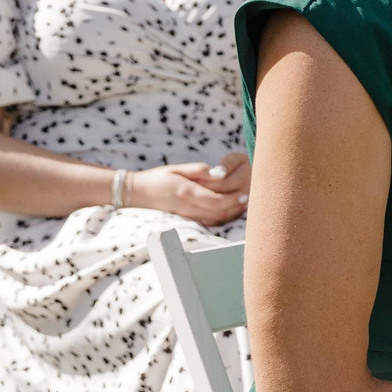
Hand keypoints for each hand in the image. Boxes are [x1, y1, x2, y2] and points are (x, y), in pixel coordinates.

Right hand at [131, 162, 250, 223]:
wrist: (139, 194)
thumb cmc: (160, 177)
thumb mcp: (179, 168)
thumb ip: (201, 171)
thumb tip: (220, 173)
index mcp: (187, 192)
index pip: (217, 200)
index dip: (234, 199)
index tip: (247, 193)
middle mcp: (189, 208)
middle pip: (220, 213)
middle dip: (238, 208)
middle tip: (252, 199)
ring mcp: (188, 216)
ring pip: (216, 220)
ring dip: (233, 214)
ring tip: (246, 204)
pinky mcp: (187, 220)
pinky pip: (209, 222)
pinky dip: (223, 219)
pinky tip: (232, 211)